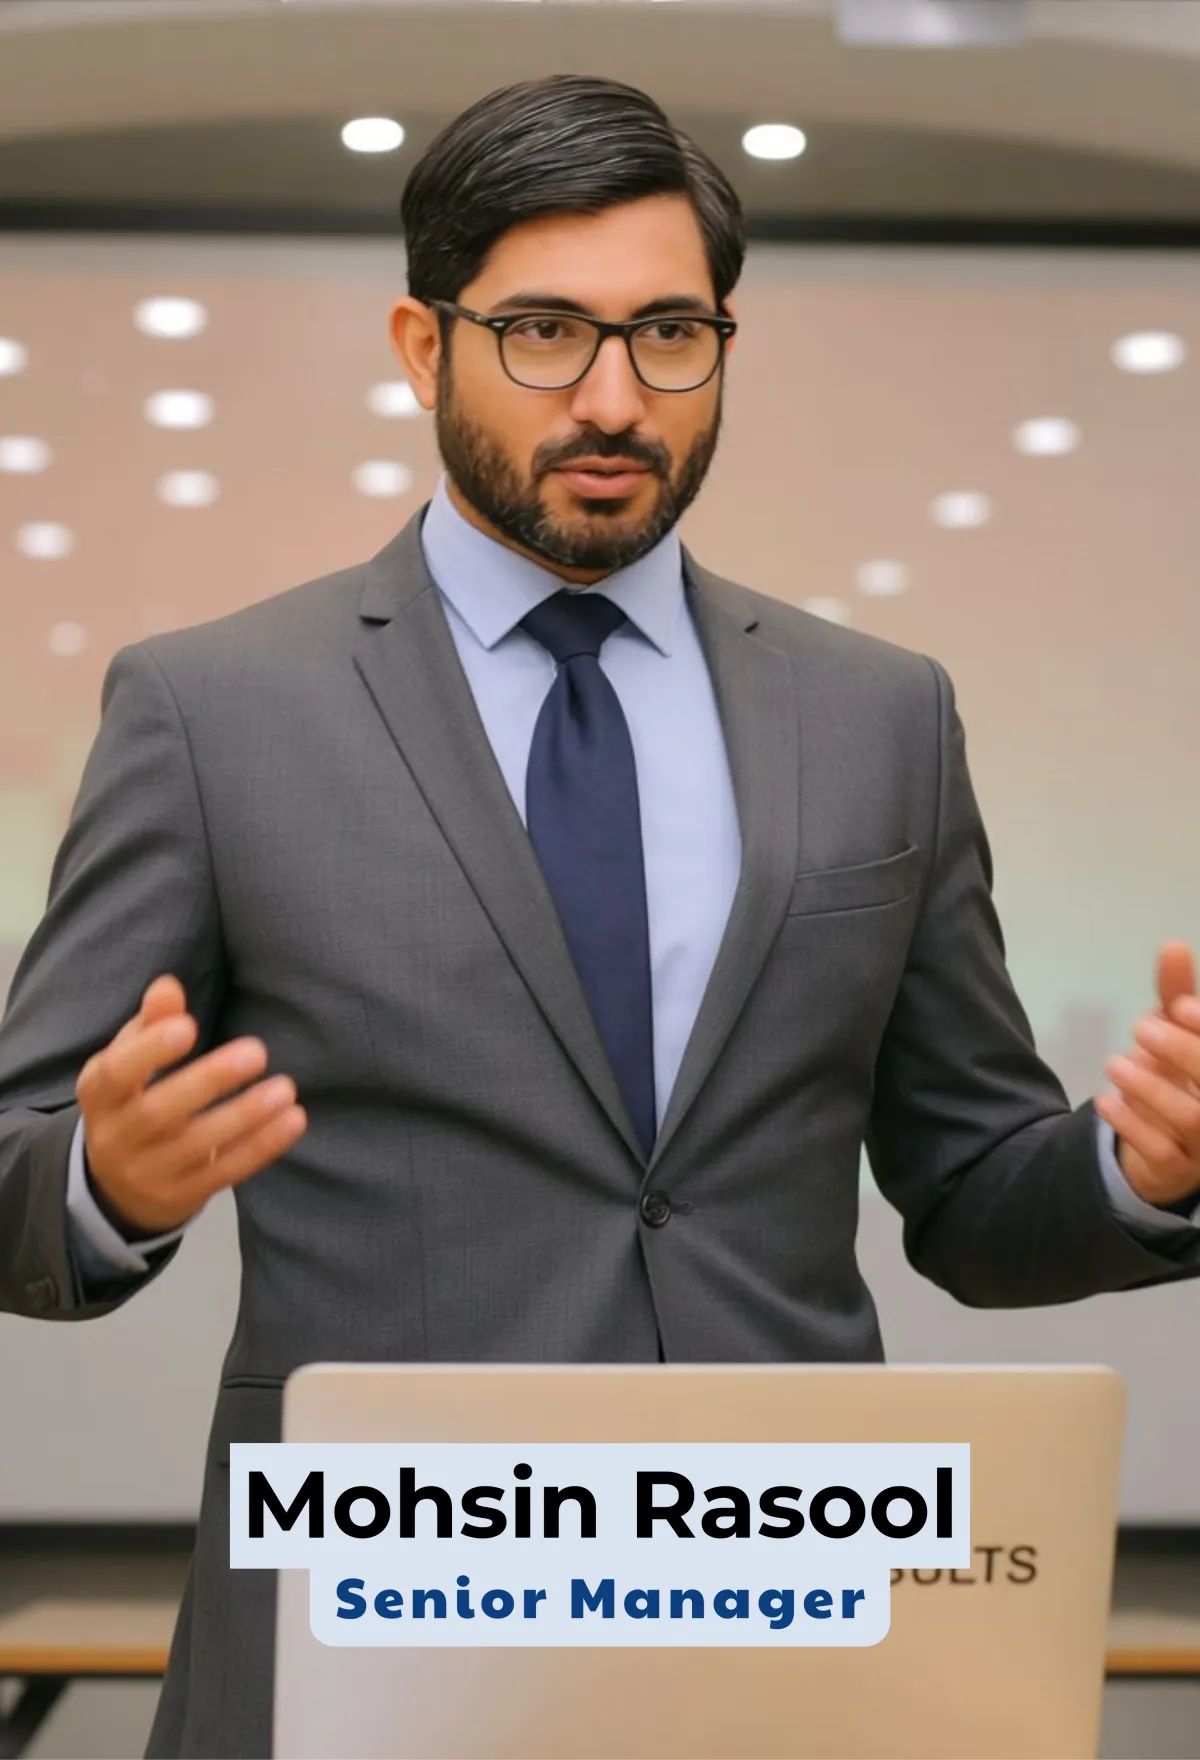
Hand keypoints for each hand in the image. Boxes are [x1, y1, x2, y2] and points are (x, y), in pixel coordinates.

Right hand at [75, 973, 307, 1233]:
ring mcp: (149, 1173)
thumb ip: (150, 1023)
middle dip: (208, 1081)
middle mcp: (117, 1136)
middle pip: (159, 1113)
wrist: (116, 1184)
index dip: (149, 1053)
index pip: (116, 1074)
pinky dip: (260, 1147)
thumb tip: (168, 986)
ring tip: (285, 1089)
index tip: (189, 1027)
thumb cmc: (131, 1101)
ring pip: (197, 1148)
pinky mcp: (182, 1196)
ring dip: (245, 1117)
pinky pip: (224, 1173)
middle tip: (258, 1051)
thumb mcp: (128, 1061)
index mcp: (100, 1094)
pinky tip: (293, 1120)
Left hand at [1095, 942, 1199, 1209]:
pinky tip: (1106, 1100)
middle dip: (1183, 1053)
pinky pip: (1162, 1152)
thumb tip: (1172, 946)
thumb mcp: (1177, 1032)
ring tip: (1116, 1064)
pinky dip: (1132, 1124)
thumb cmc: (1179, 1075)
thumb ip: (1177, 994)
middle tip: (1141, 1028)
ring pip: (1194, 1121)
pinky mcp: (1181, 1171)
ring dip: (1152, 1089)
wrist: (1161, 1144)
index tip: (1180, 1007)